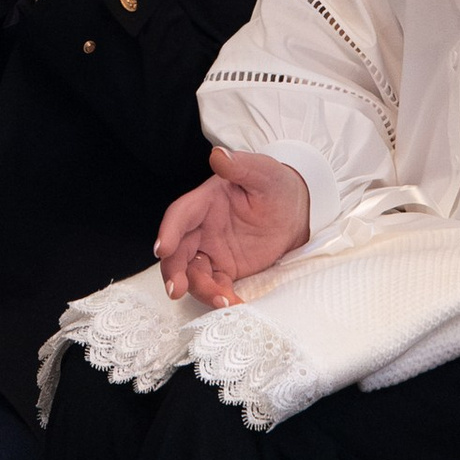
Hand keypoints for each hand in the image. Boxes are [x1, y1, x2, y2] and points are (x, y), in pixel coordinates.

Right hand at [154, 147, 311, 309]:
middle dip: (173, 270)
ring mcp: (212, 251)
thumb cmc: (276, 186)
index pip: (181, 215)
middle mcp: (202, 228)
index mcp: (206, 201)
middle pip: (178, 251)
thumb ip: (240, 165)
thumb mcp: (263, 171)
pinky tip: (234, 304)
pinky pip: (216, 286)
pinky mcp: (226, 269)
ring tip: (222, 301)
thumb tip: (219, 154)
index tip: (163, 249)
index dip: (169, 231)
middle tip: (176, 289)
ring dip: (200, 289)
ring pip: (193, 273)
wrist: (295, 211)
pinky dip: (220, 298)